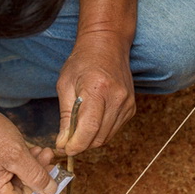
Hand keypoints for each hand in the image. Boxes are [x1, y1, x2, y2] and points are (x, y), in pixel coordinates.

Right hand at [0, 104, 57, 193]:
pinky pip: (10, 173)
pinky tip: (33, 151)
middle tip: (52, 165)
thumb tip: (50, 192)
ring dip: (33, 169)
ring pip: (17, 182)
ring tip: (44, 153)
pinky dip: (23, 164)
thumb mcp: (18, 154)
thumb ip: (36, 176)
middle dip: (38, 181)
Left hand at [55, 30, 135, 154]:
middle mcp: (116, 98)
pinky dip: (100, 132)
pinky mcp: (131, 108)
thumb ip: (65, 116)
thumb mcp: (65, 85)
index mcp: (97, 89)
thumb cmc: (83, 61)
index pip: (88, 129)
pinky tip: (91, 121)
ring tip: (77, 130)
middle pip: (98, 137)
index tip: (64, 148)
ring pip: (106, 137)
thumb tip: (63, 143)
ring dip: (90, 140)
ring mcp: (127, 103)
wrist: (108, 45)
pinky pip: (113, 130)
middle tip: (66, 141)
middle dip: (80, 144)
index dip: (75, 145)